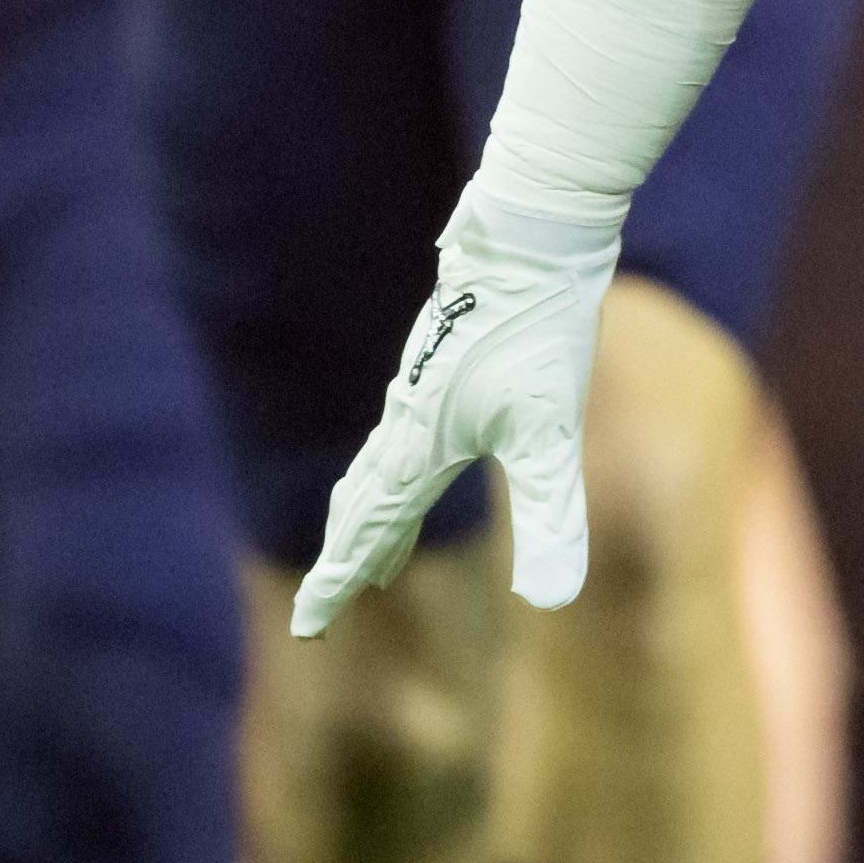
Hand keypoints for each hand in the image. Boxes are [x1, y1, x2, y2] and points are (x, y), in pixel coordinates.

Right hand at [296, 192, 619, 632]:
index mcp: (420, 447)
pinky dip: (395, 469)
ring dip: (371, 514)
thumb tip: (552, 603)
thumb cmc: (537, 332)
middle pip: (364, 502)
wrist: (529, 237)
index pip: (367, 530)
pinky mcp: (443, 359)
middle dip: (349, 555)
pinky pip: (402, 431)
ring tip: (380, 553)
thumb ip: (551, 518)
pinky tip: (417, 456)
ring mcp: (422, 386)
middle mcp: (409, 420)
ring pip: (381, 465)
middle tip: (331, 602)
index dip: (339, 580)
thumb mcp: (552, 434)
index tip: (311, 625)